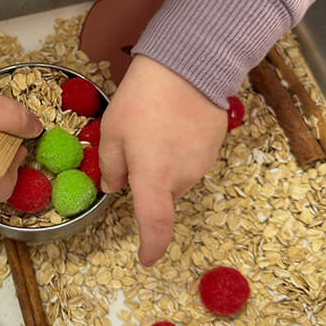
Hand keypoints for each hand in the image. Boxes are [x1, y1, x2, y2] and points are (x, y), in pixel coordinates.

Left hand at [98, 55, 225, 265]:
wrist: (187, 66)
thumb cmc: (142, 100)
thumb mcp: (112, 131)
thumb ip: (111, 166)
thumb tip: (114, 187)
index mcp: (153, 179)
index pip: (155, 226)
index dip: (151, 247)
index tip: (146, 258)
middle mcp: (182, 178)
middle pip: (161, 195)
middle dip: (145, 182)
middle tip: (132, 147)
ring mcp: (202, 164)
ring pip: (175, 177)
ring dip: (162, 164)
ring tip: (152, 128)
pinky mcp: (214, 148)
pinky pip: (190, 160)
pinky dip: (177, 151)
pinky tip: (170, 123)